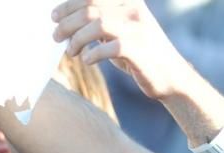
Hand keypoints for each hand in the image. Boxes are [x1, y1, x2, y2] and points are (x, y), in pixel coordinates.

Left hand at [52, 0, 184, 99]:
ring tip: (71, 51)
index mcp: (128, 0)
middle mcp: (134, 9)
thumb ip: (98, 21)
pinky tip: (87, 60)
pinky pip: (108, 48)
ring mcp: (138, 28)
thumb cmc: (137, 52)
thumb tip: (65, 19)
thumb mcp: (118, 30)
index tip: (54, 16)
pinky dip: (92, 54)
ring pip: (97, 24)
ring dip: (77, 39)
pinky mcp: (138, 50)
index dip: (69, 4)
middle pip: (91, 7)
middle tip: (56, 37)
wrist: (169, 74)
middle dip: (67, 22)